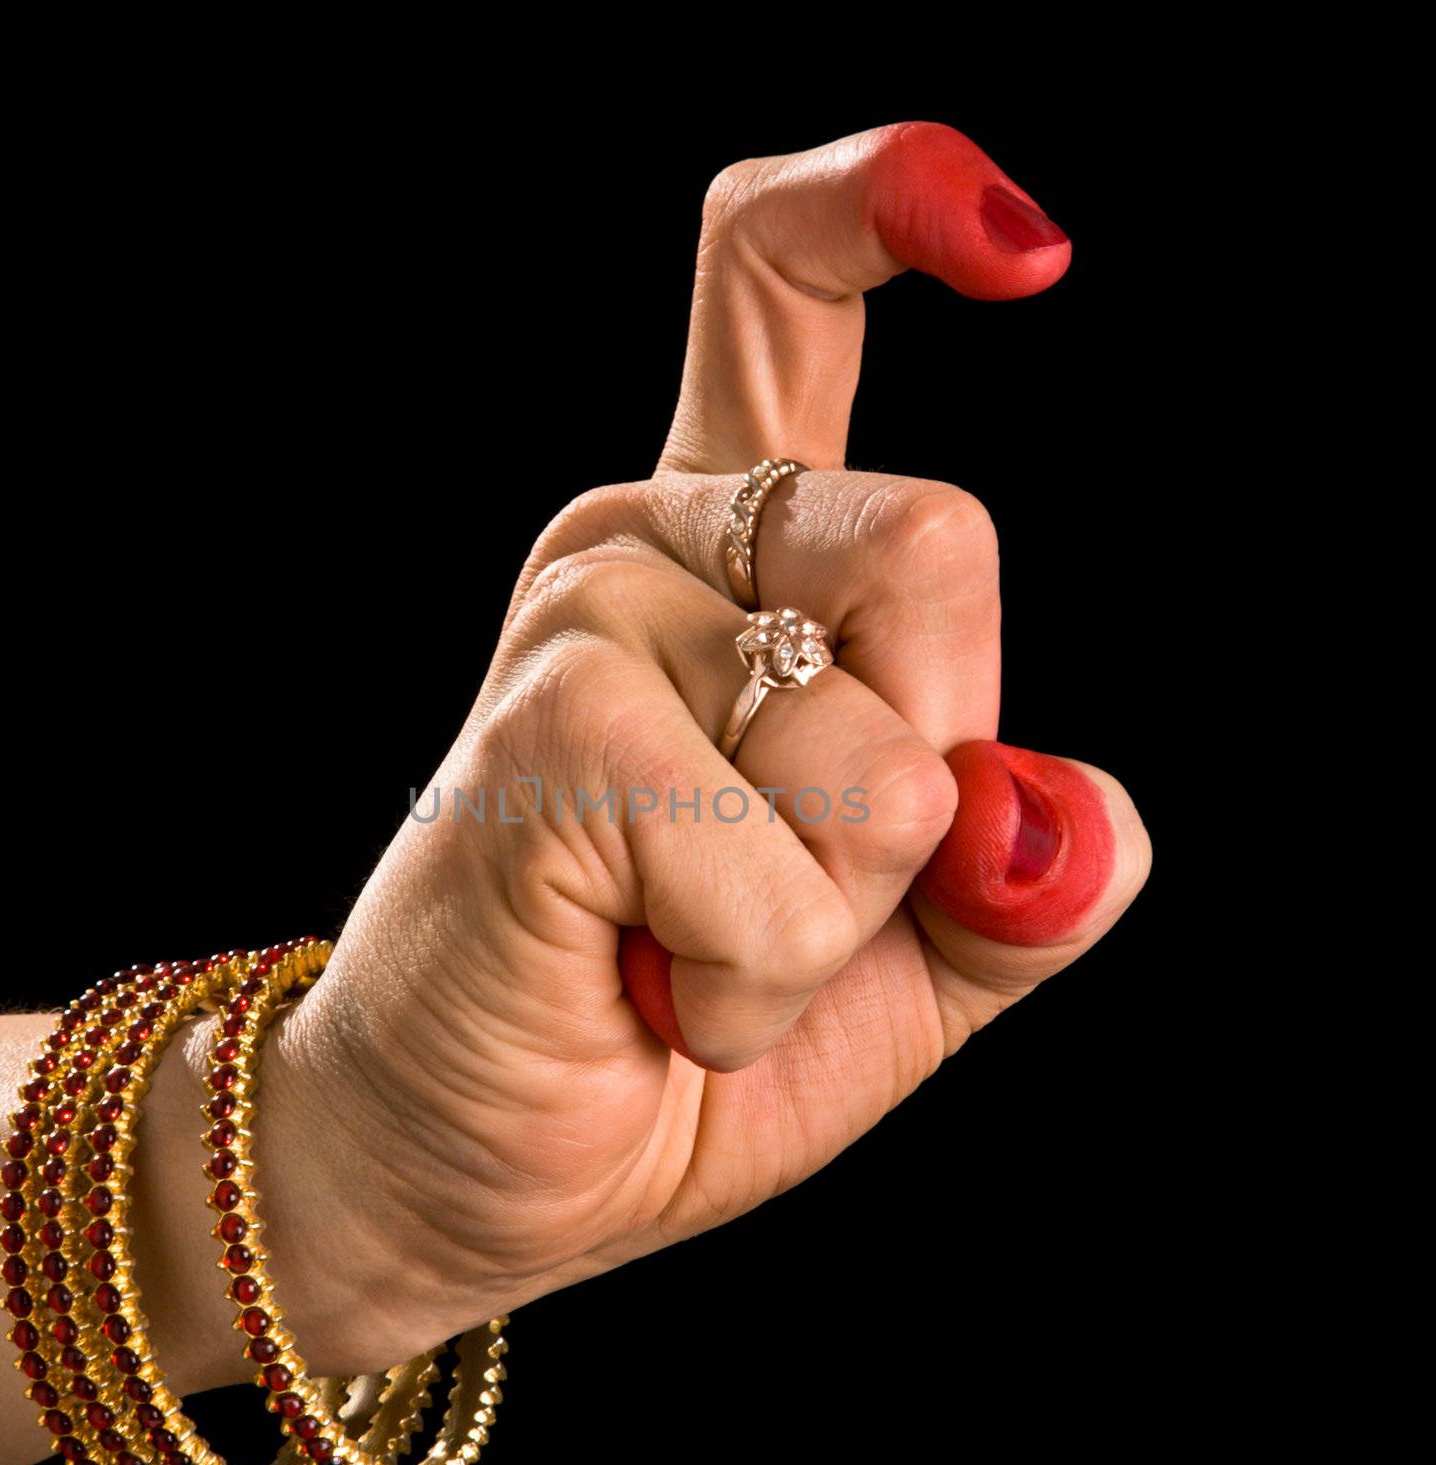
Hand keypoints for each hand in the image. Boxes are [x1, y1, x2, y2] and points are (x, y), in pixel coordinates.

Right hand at [260, 120, 1151, 1376]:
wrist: (496, 1158)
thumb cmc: (677, 1035)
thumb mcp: (898, 961)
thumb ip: (1014, 871)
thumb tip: (1069, 808)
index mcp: (730, 558)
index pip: (781, 291)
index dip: (890, 205)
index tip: (1017, 240)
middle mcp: (647, 541)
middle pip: (937, 546)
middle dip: (919, 785)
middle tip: (773, 890)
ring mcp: (588, 613)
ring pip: (880, 747)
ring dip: (823, 921)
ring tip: (686, 948)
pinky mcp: (550, 714)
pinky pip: (778, 857)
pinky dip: (758, 976)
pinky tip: (647, 983)